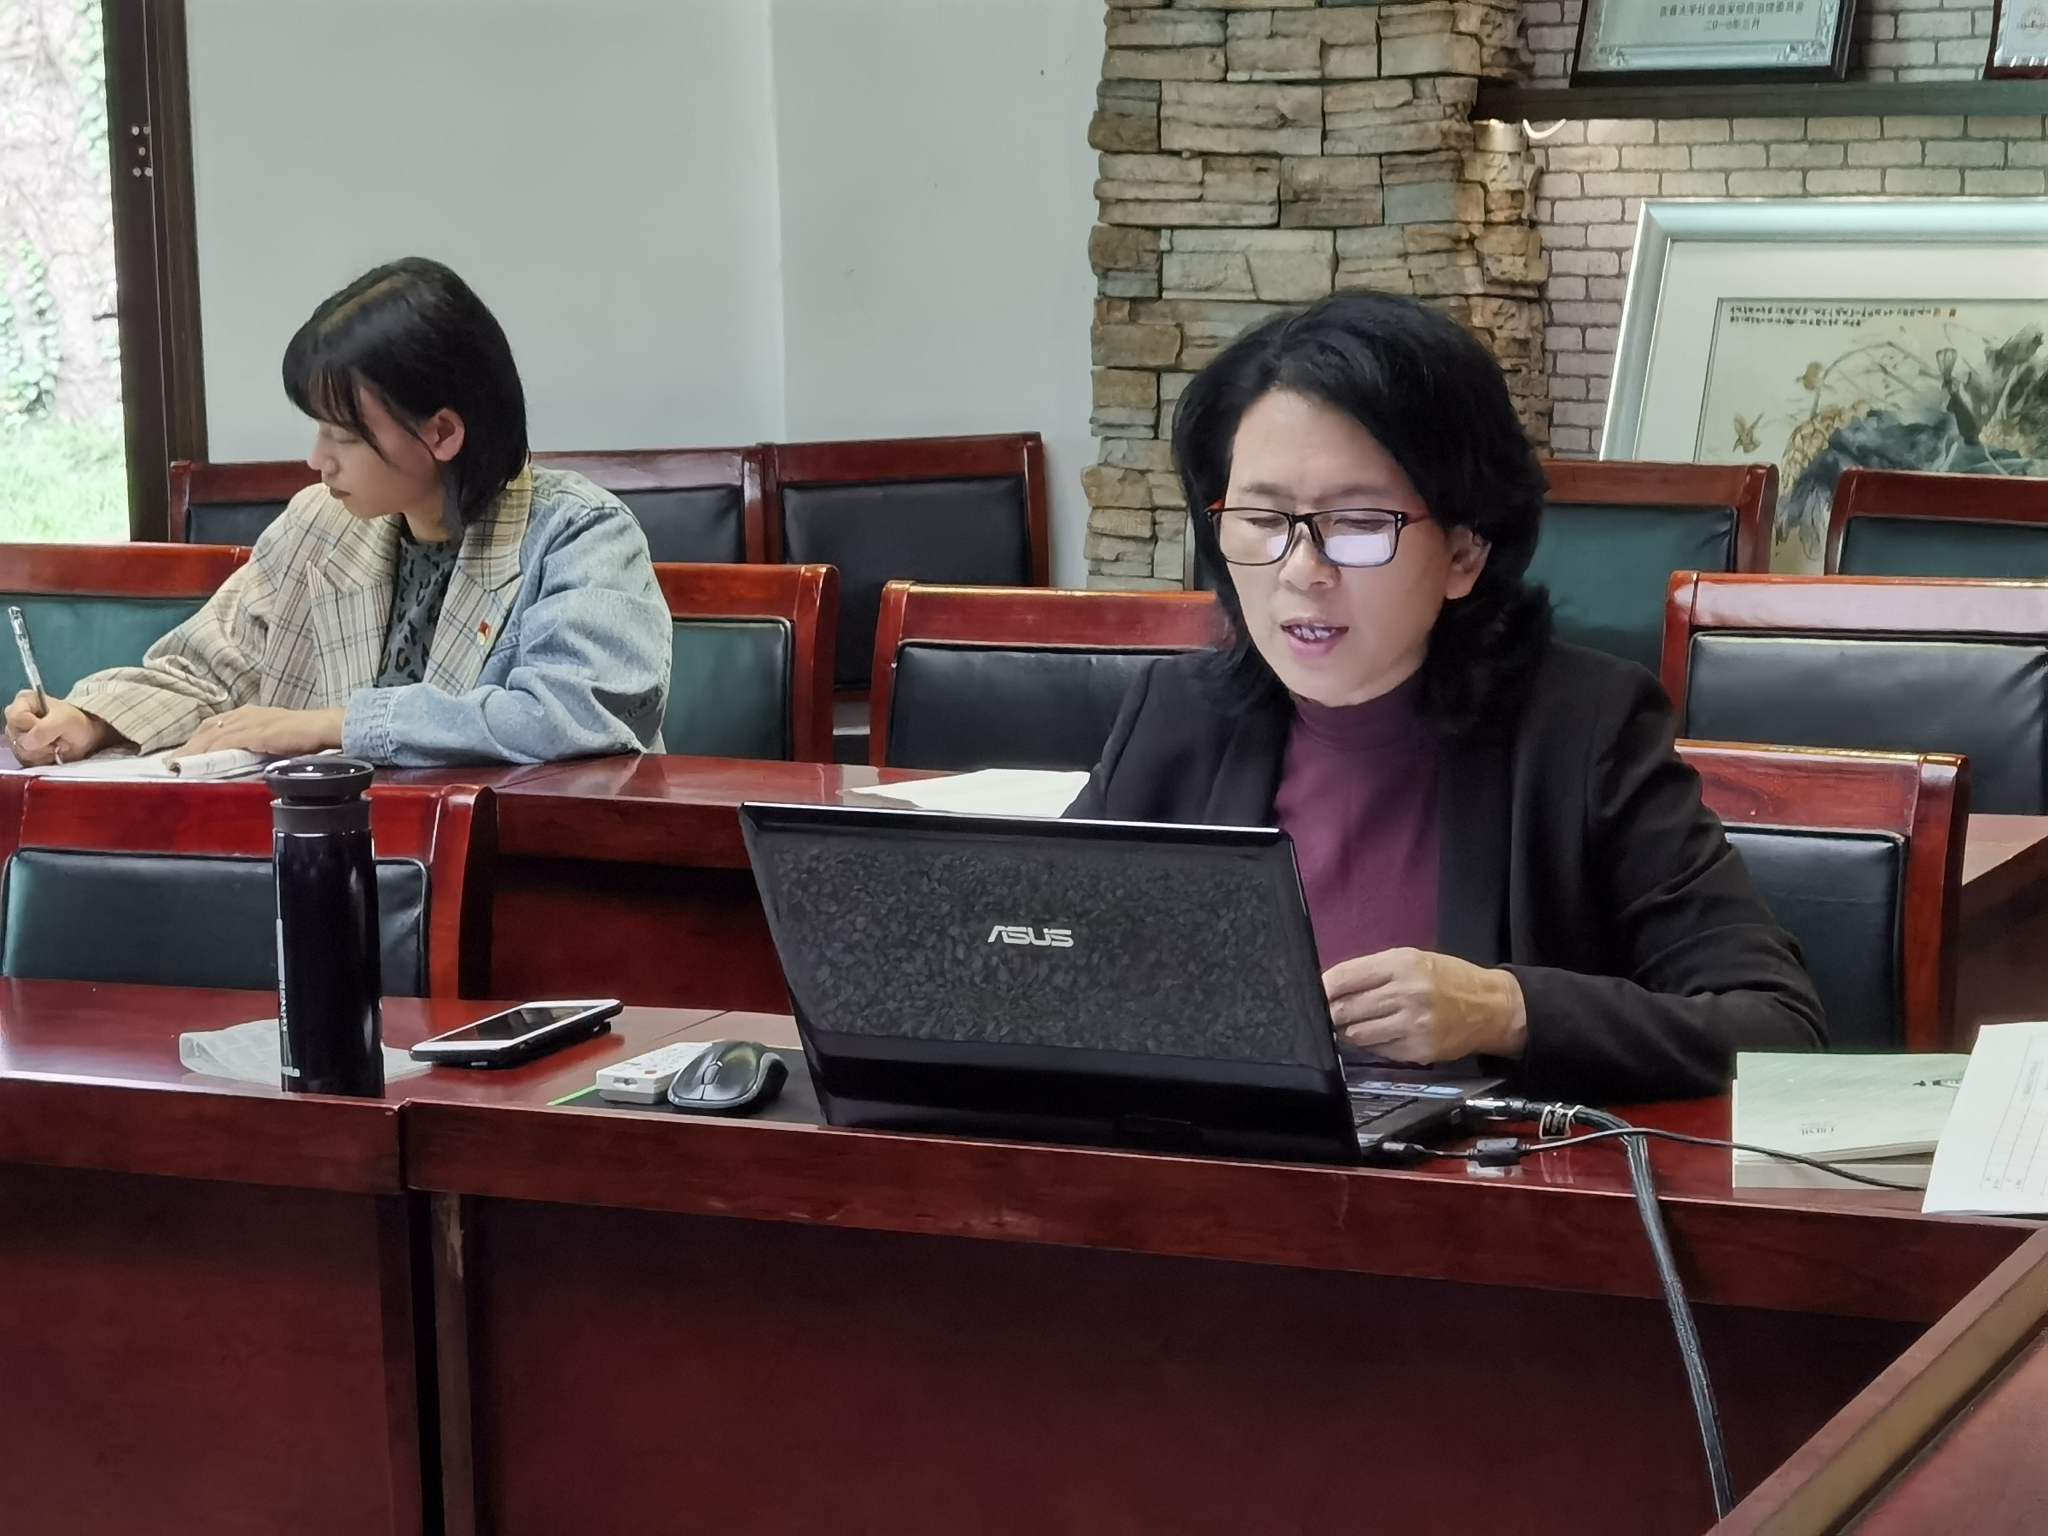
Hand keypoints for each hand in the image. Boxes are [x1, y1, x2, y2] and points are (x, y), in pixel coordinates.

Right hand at [4, 693, 120, 765]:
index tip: (51, 725)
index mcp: (24, 701)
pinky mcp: (23, 751)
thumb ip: (45, 729)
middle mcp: (16, 718)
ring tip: (55, 744)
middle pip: (15, 736)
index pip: (16, 718)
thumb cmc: (77, 722)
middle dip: (38, 741)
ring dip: (41, 752)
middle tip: (55, 737)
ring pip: (20, 751)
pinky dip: (42, 759)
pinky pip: (26, 761)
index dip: (33, 725)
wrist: (88, 736)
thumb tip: (29, 743)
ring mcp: (18, 735)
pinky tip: (52, 752)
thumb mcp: (65, 720)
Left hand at [172, 705, 346, 759]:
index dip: (197, 739)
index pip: (215, 724)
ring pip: (211, 735)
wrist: (323, 727)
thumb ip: (257, 744)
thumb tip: (245, 758)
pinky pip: (225, 743)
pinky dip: (209, 752)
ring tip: (177, 765)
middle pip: (207, 728)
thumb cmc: (305, 734)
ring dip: (192, 750)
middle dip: (188, 745)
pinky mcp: (254, 733)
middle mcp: (244, 714)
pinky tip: (199, 763)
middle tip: (171, 762)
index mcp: (249, 714)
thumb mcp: (274, 737)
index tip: (184, 753)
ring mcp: (248, 723)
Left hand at [1324, 947, 1527, 1063]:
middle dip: (1332, 1013)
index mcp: (1400, 965)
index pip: (1343, 978)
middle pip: (1344, 1010)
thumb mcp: (1411, 959)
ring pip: (1356, 1034)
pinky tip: (1382, 1034)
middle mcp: (1405, 994)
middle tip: (1332, 1014)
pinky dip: (1372, 1044)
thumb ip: (1371, 972)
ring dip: (1350, 1031)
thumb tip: (1328, 987)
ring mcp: (1411, 1026)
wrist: (1492, 1007)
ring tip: (1358, 1023)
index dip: (1322, 989)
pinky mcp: (1417, 1052)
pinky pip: (1377, 1050)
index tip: (1314, 995)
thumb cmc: (1447, 979)